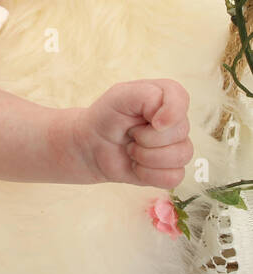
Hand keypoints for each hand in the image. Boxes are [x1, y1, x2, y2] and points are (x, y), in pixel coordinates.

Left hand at [75, 79, 192, 187]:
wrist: (91, 145)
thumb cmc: (106, 117)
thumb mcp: (120, 96)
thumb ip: (148, 95)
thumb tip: (167, 122)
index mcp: (166, 97)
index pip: (181, 98)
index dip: (169, 112)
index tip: (149, 119)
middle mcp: (176, 122)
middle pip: (180, 132)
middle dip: (146, 137)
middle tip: (129, 133)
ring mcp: (177, 147)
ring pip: (180, 157)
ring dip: (145, 156)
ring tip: (131, 149)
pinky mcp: (171, 170)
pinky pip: (173, 178)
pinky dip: (147, 174)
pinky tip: (136, 165)